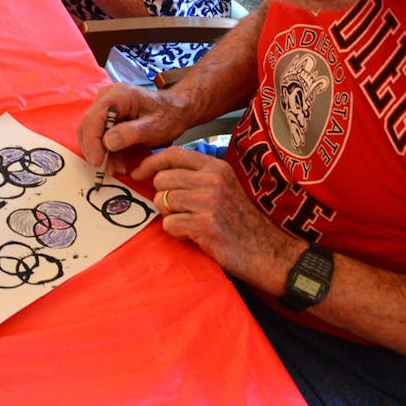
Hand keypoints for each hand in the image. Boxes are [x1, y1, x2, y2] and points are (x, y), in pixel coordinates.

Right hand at [77, 83, 195, 174]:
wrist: (175, 110)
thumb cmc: (167, 116)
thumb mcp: (153, 126)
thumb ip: (130, 133)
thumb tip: (107, 142)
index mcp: (117, 96)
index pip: (93, 118)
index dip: (92, 142)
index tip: (98, 162)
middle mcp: (106, 98)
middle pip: (87, 126)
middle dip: (94, 150)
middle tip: (108, 169)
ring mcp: (104, 107)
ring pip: (90, 133)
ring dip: (100, 153)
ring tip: (116, 168)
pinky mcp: (106, 117)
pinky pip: (98, 135)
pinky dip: (105, 151)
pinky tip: (117, 162)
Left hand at [132, 147, 298, 291]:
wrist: (267, 251)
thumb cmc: (239, 221)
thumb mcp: (222, 188)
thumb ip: (195, 178)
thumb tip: (156, 172)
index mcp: (216, 167)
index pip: (173, 154)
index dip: (150, 162)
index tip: (138, 173)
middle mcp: (213, 180)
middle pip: (162, 179)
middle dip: (162, 196)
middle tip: (178, 210)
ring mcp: (210, 201)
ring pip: (163, 201)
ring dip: (169, 215)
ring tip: (189, 223)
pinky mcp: (206, 224)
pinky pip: (170, 223)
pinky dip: (176, 232)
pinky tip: (194, 235)